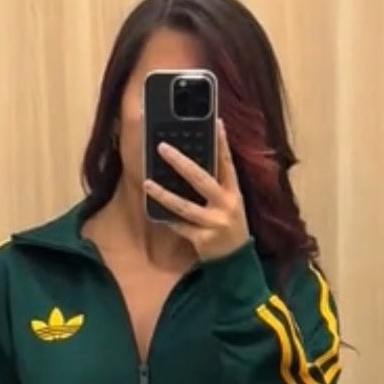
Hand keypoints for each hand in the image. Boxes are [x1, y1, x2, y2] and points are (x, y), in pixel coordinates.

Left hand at [143, 120, 250, 261]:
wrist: (236, 260)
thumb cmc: (230, 226)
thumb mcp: (231, 203)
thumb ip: (218, 185)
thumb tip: (194, 162)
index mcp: (234, 193)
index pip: (227, 163)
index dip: (222, 143)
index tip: (217, 123)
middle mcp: (226, 205)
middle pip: (201, 179)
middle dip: (181, 163)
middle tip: (163, 148)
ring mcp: (214, 223)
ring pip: (184, 206)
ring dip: (164, 194)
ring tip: (147, 182)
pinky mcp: (203, 239)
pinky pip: (180, 226)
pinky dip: (167, 219)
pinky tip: (154, 212)